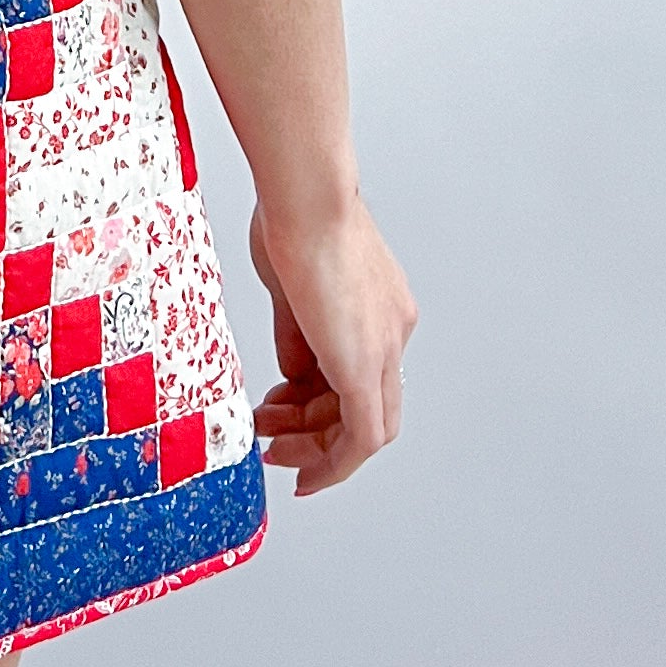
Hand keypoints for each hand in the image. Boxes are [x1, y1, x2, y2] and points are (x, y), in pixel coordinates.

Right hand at [247, 193, 415, 496]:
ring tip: (272, 446)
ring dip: (314, 446)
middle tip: (275, 439)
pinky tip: (300, 471)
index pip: (359, 373)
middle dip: (316, 432)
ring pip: (365, 428)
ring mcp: (385, 348)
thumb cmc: (294, 215)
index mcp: (381, 307)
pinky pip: (361, 436)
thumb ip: (297, 337)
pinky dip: (332, 462)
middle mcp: (393, 331)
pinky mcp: (364, 364)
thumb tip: (292, 378)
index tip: (287, 412)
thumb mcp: (292, 288)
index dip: (323, 402)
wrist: (306, 195)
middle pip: (366, 407)